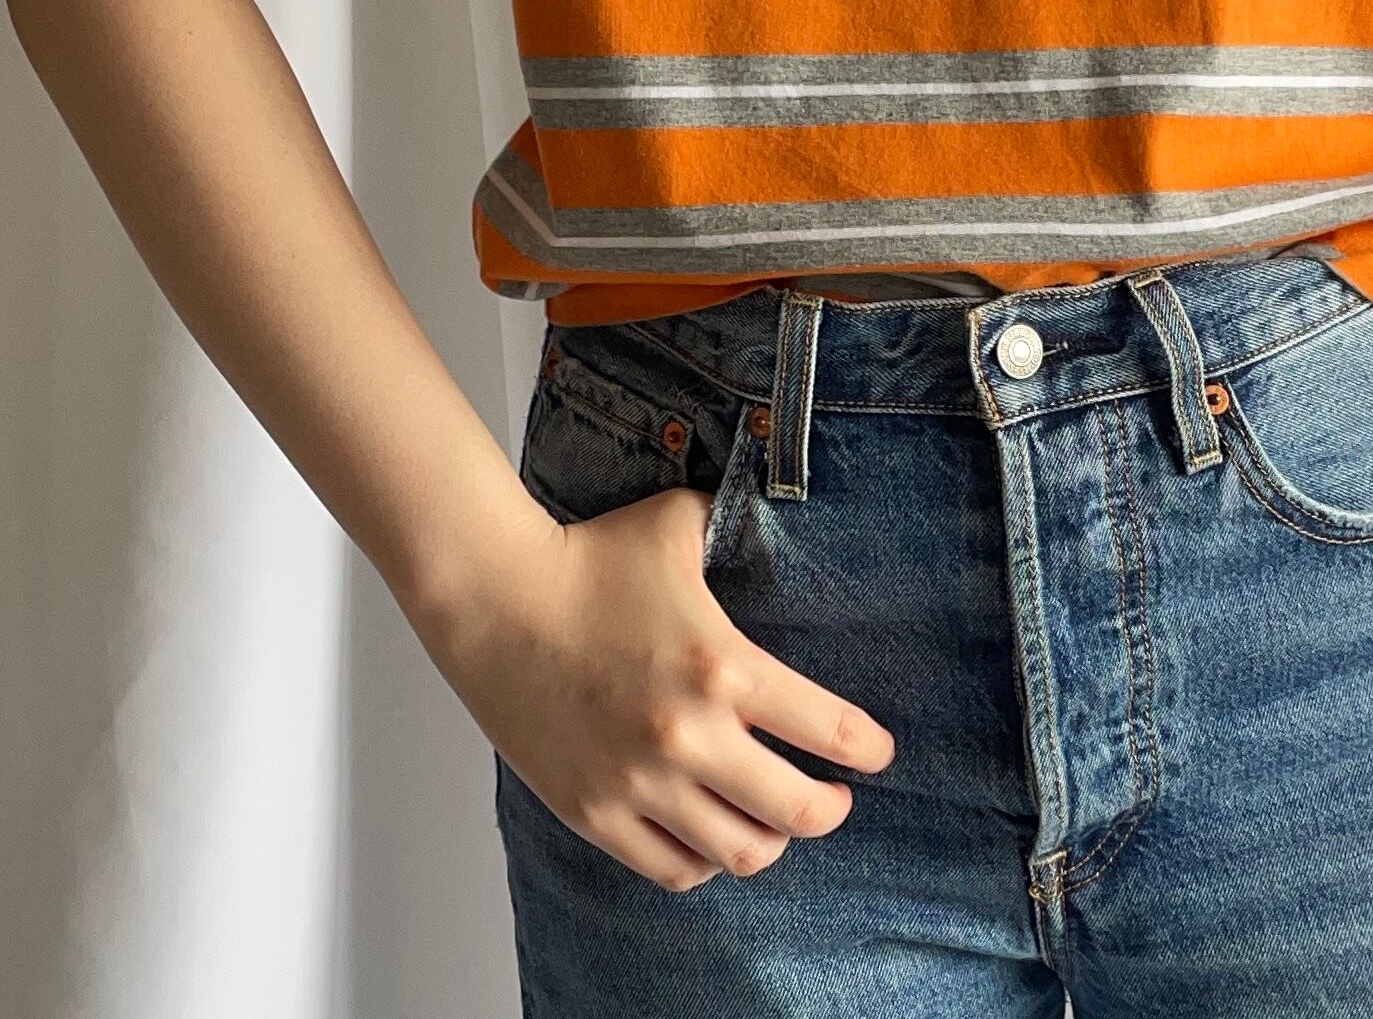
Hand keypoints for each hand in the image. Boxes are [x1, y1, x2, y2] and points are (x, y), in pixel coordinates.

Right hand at [418, 481, 896, 890]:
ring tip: (776, 818)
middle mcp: (688, 736)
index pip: (829, 730)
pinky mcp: (595, 813)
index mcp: (723, 666)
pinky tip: (712, 831)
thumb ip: (736, 522)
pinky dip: (705, 858)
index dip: (868, 748)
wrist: (494, 598)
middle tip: (837, 795)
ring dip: (772, 838)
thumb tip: (778, 504)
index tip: (878, 751)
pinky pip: (672, 867)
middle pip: (798, 811)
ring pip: (740, 852)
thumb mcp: (678, 522)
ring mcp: (639, 783)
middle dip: (832, 807)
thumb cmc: (587, 556)